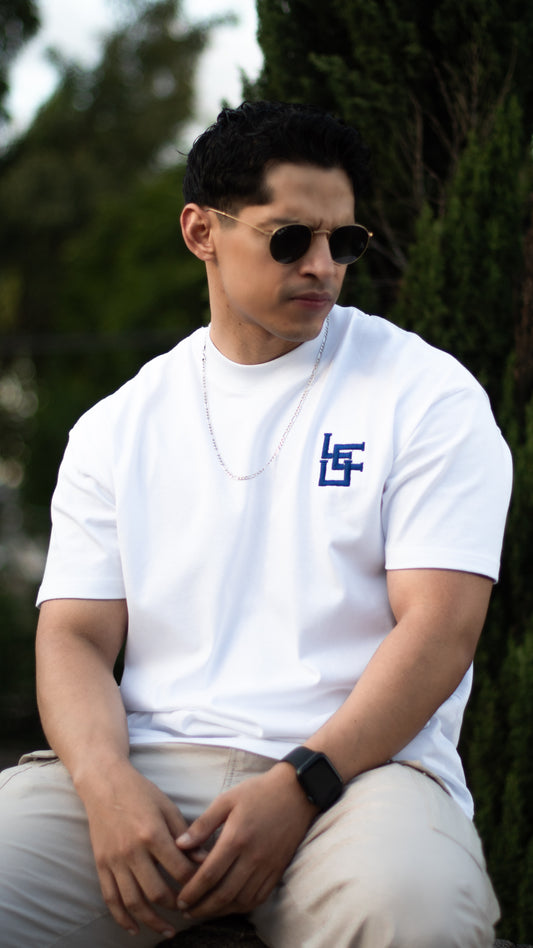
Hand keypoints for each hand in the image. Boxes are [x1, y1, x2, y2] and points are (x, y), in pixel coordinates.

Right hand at [78, 759, 204, 937]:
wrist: (104, 784)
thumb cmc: (141, 792)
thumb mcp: (168, 807)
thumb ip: (186, 835)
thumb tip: (205, 860)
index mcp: (152, 834)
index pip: (178, 870)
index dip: (194, 883)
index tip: (205, 889)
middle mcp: (132, 851)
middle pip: (156, 892)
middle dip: (175, 906)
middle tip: (190, 911)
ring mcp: (114, 860)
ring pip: (133, 902)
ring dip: (151, 921)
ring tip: (168, 930)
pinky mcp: (101, 865)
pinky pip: (110, 898)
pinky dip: (122, 918)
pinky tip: (134, 928)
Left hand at [175, 762, 317, 918]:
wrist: (296, 792)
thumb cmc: (258, 792)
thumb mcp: (227, 800)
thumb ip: (203, 824)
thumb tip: (179, 845)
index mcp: (236, 838)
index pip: (210, 875)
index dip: (192, 892)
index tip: (180, 900)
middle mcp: (253, 857)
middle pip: (224, 894)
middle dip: (202, 907)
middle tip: (187, 912)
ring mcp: (267, 865)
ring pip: (242, 900)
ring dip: (221, 911)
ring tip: (205, 910)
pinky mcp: (278, 869)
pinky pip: (260, 897)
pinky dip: (243, 906)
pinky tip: (231, 905)